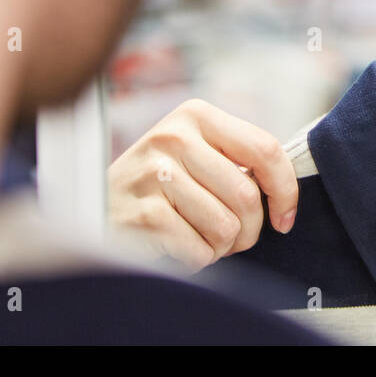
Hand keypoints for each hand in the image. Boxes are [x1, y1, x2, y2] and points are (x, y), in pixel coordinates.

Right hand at [108, 99, 297, 270]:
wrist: (89, 212)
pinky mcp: (143, 214)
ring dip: (220, 247)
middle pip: (247, 196)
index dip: (286, 191)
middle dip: (248, 230)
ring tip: (196, 237)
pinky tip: (174, 246)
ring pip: (226, 227)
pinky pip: (200, 250)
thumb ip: (236, 161)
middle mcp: (174, 136)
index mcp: (196, 116)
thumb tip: (284, 194)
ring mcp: (155, 174)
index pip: (265, 149)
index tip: (284, 219)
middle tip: (231, 238)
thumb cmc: (156, 188)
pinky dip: (196, 260)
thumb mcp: (194, 155)